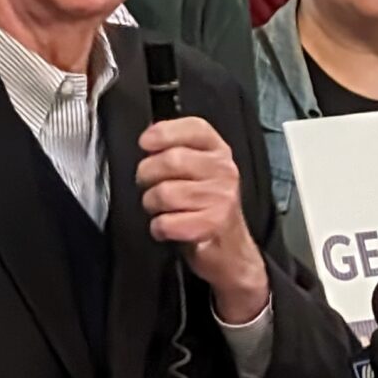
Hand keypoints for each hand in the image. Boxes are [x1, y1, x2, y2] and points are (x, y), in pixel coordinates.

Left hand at [137, 118, 266, 321]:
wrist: (230, 250)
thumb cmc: (208, 208)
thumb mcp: (200, 172)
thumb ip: (178, 150)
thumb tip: (148, 139)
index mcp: (219, 151)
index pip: (193, 128)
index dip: (164, 132)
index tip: (146, 143)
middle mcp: (224, 170)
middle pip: (170, 160)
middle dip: (147, 175)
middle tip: (149, 185)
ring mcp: (221, 197)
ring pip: (164, 192)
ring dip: (152, 205)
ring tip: (162, 209)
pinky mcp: (213, 224)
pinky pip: (167, 221)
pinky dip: (159, 228)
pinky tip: (169, 227)